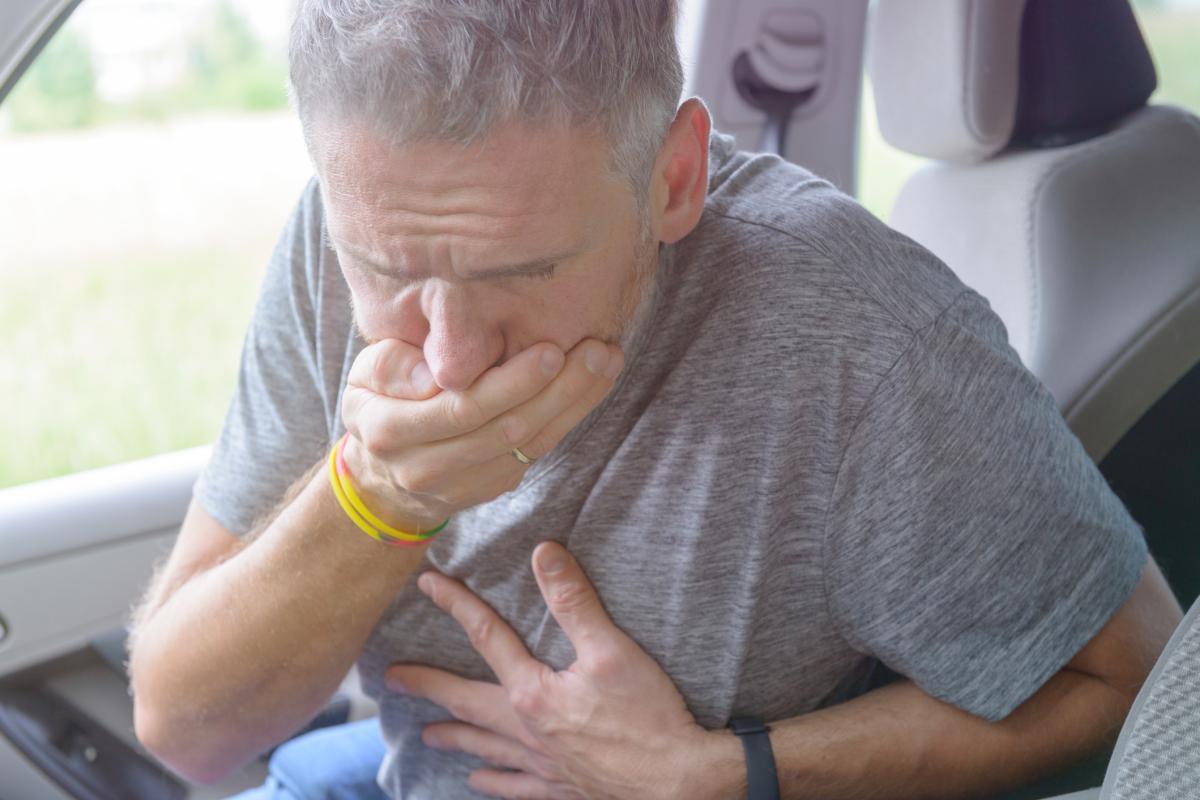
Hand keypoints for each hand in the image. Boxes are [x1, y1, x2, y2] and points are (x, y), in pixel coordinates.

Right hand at [339, 339, 622, 530]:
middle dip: (559, 389)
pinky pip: (538, 452)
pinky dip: (569, 416)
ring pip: (530, 444)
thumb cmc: (377, 403)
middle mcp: (428, 467)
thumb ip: (391, 366)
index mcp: (391, 432)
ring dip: (576, 402)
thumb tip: (437, 374)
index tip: (551, 351)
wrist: (381, 478)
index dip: (512, 383)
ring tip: (607, 361)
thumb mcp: (363, 376)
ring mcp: (466, 484)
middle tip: (598, 350)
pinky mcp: (494, 487)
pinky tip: (593, 384)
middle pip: (507, 428)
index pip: (463, 408)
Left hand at [385, 542, 718, 799]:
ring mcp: (541, 765)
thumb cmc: (647, 716)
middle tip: (392, 679)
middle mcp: (526, 732)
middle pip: (467, 702)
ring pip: (485, 747)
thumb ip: (573, 601)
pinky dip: (493, 783)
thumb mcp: (611, 649)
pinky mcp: (561, 788)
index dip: (457, 606)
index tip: (429, 585)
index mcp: (533, 693)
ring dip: (454, 737)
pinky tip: (478, 782)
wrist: (678, 782)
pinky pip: (515, 788)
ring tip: (426, 734)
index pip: (487, 638)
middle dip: (429, 686)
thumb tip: (543, 553)